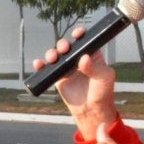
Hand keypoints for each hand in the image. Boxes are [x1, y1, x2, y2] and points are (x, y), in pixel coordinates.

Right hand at [32, 26, 117, 140]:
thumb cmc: (102, 92)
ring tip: (53, 58)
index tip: (77, 34)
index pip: (84, 41)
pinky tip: (38, 64)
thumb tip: (83, 58)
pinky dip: (41, 66)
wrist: (91, 110)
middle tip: (64, 49)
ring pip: (56, 55)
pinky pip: (48, 69)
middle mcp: (78, 59)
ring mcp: (67, 68)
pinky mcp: (58, 78)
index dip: (80, 34)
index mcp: (91, 55)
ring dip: (52, 53)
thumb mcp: (104, 77)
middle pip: (67, 46)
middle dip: (63, 44)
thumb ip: (94, 67)